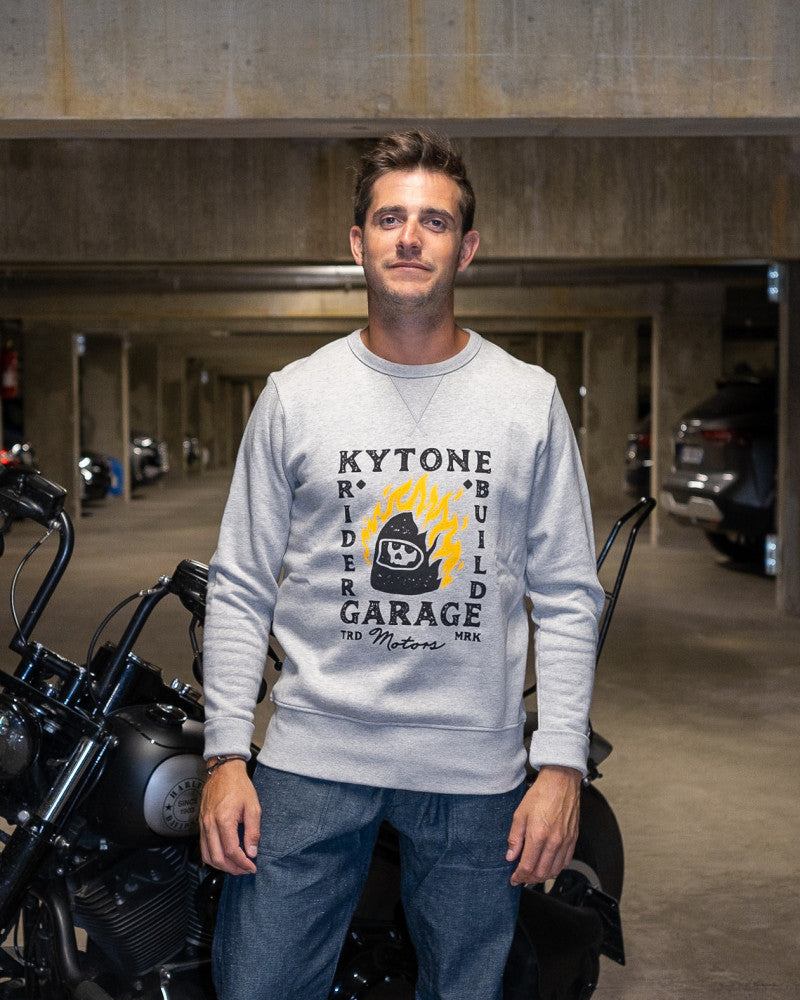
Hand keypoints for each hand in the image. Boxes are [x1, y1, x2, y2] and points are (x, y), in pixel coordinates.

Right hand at [199, 760, 260, 874]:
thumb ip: (253, 831)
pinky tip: (224, 857)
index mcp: (224, 819)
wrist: (223, 771)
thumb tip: (252, 852)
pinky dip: (213, 857)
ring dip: (221, 866)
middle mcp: (210, 824)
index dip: (243, 863)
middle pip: (217, 858)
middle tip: (245, 870)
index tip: (252, 867)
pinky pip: (203, 846)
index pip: (231, 851)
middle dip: (232, 869)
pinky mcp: (201, 824)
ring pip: (207, 855)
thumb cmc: (239, 786)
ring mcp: (203, 824)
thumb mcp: (253, 807)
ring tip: (236, 867)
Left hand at [505, 765, 580, 884]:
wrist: (561, 782)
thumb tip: (510, 855)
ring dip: (542, 876)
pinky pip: (565, 862)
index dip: (518, 877)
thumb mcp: (520, 814)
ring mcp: (565, 841)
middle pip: (541, 873)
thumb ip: (514, 838)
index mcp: (538, 835)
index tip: (514, 878)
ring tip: (533, 872)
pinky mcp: (573, 839)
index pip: (527, 866)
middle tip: (521, 877)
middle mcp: (553, 841)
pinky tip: (548, 864)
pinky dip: (555, 868)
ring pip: (554, 870)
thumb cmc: (541, 794)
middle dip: (529, 879)